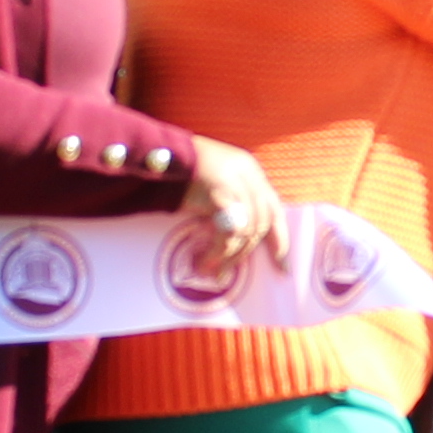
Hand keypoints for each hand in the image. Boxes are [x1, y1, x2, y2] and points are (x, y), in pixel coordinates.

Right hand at [174, 136, 281, 270]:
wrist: (151, 158)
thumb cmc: (176, 173)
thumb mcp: (211, 182)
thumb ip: (230, 202)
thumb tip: (238, 240)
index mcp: (249, 168)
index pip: (273, 208)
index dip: (279, 240)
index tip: (281, 267)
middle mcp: (247, 172)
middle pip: (262, 221)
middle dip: (249, 253)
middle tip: (232, 274)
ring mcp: (235, 180)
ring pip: (246, 231)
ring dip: (230, 257)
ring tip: (213, 272)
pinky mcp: (220, 192)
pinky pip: (229, 233)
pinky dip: (218, 253)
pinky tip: (204, 262)